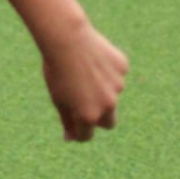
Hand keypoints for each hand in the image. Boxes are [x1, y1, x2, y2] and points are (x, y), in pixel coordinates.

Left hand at [40, 22, 127, 142]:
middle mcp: (107, 105)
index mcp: (88, 117)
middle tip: (85, 102)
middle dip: (99, 118)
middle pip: (108, 122)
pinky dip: (108, 71)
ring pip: (112, 95)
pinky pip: (116, 75)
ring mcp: (118, 86)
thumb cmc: (56, 71)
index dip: (78, 131)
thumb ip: (67, 120)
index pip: (87, 135)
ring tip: (83, 71)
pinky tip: (94, 58)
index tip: (72, 123)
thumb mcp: (58, 99)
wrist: (66, 40)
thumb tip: (70, 138)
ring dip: (101, 89)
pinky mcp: (123, 68)